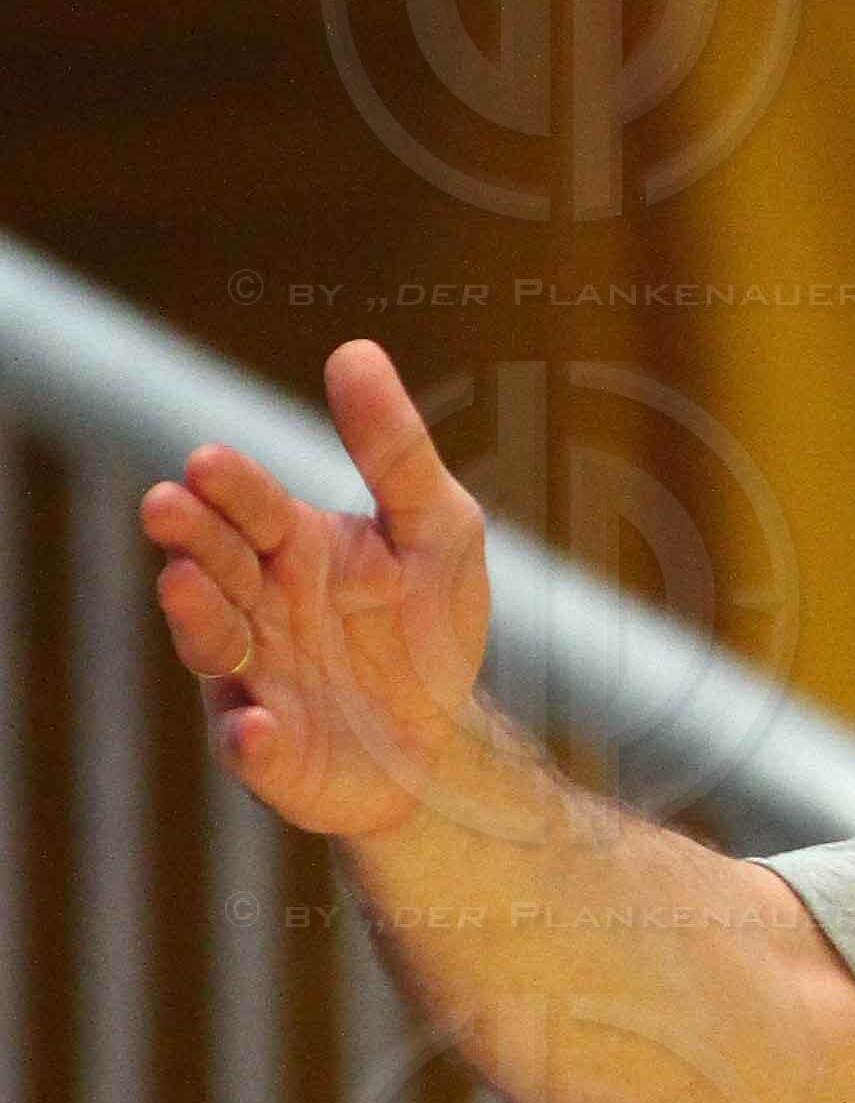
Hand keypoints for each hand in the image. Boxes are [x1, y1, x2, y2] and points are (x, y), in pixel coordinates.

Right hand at [135, 338, 492, 838]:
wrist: (437, 739)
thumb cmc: (426, 624)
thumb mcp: (437, 529)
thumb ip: (396, 451)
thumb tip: (355, 350)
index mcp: (289, 548)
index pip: (252, 506)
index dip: (232, 486)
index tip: (210, 462)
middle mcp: (254, 606)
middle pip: (215, 562)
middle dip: (192, 535)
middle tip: (168, 503)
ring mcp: (253, 677)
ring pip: (214, 644)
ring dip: (199, 616)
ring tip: (191, 585)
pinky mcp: (270, 752)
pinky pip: (251, 747)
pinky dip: (251, 737)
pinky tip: (258, 725)